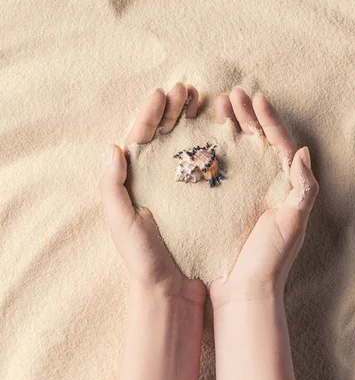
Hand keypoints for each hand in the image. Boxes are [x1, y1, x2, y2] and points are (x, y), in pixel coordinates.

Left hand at [98, 82, 206, 305]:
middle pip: (162, 134)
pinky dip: (209, 144)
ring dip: (191, 120)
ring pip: (183, 144)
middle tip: (188, 91)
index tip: (165, 93)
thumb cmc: (143, 258)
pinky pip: (203, 164)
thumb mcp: (121, 222)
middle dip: (173, 109)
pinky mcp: (200, 199)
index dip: (151, 112)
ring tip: (203, 102)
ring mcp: (178, 187)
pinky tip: (219, 131)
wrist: (171, 289)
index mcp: (132, 180)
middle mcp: (154, 179)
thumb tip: (114, 147)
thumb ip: (111, 185)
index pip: (140, 136)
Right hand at [208, 87, 319, 309]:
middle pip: (257, 142)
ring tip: (215, 107)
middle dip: (246, 116)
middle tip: (230, 95)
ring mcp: (243, 193)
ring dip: (228, 127)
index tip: (255, 97)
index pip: (279, 143)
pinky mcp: (222, 203)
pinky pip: (218, 170)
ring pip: (236, 151)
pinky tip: (200, 138)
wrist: (242, 292)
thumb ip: (303, 189)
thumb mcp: (292, 223)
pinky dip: (211, 151)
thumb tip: (303, 151)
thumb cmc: (270, 259)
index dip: (269, 119)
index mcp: (285, 186)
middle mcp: (265, 185)